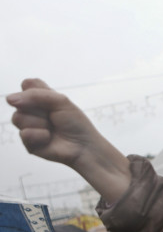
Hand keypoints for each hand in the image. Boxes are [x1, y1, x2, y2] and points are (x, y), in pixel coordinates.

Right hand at [7, 79, 131, 202]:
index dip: (37, 92)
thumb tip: (9, 99)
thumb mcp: (61, 101)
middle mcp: (31, 111)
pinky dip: (40, 136)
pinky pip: (24, 134)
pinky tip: (49, 138)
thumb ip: (36, 95)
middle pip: (18, 102)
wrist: (84, 146)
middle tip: (54, 118)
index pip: (27, 85)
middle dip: (40, 110)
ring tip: (52, 129)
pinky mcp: (28, 142)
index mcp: (40, 98)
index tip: (52, 101)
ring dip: (40, 123)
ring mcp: (28, 126)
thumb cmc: (76, 124)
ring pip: (18, 118)